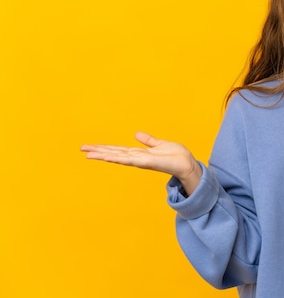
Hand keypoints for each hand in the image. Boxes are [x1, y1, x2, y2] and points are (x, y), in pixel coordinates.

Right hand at [80, 132, 201, 193]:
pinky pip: (129, 160)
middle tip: (81, 149)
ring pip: (117, 157)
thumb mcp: (160, 144)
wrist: (187, 163)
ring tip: (88, 154)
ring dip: (103, 155)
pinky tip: (107, 157)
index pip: (118, 150)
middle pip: (114, 153)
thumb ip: (148, 140)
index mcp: (139, 153)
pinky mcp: (146, 162)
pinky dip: (117, 158)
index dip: (104, 148)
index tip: (90, 146)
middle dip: (98, 151)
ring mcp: (140, 161)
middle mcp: (137, 158)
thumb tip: (136, 134)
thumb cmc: (176, 156)